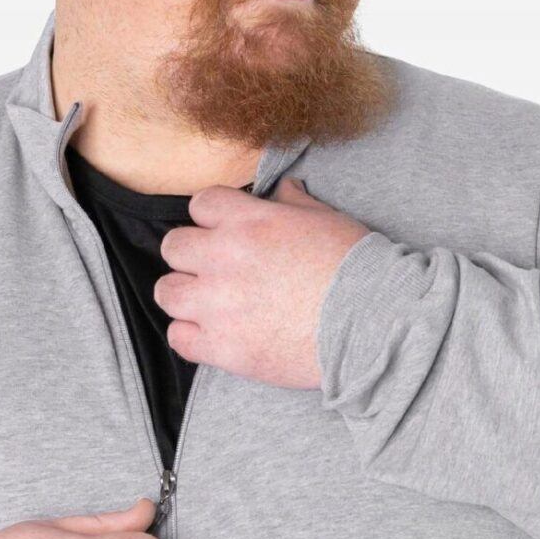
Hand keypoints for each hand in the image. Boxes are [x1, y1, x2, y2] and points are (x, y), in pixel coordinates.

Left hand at [153, 176, 370, 388]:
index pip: (201, 204)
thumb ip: (293, 203)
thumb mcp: (326, 219)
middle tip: (214, 269)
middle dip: (191, 255)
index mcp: (249, 221)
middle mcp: (225, 258)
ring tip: (208, 303)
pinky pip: (179, 338)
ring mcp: (219, 304)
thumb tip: (282, 191)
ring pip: (166, 291)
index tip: (225, 231)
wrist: (373, 324)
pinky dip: (191, 336)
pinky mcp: (223, 347)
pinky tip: (214, 334)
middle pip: (174, 246)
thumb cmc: (354, 268)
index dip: (212, 218)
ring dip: (184, 294)